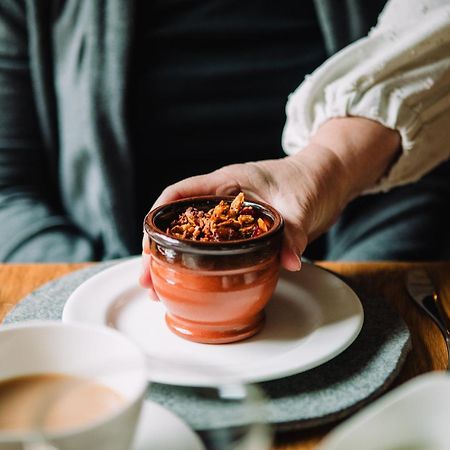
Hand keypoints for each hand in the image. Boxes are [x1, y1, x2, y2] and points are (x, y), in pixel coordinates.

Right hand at [140, 117, 399, 292]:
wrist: (328, 179)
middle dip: (160, 248)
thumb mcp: (299, 205)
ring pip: (193, 235)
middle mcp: (222, 197)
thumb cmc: (310, 180)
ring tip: (162, 287)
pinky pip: (213, 245)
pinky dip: (200, 262)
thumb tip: (288, 262)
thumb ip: (291, 233)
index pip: (181, 193)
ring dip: (176, 259)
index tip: (148, 242)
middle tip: (149, 279)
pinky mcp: (241, 229)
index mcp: (227, 181)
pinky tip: (194, 280)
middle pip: (179, 220)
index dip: (159, 216)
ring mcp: (230, 214)